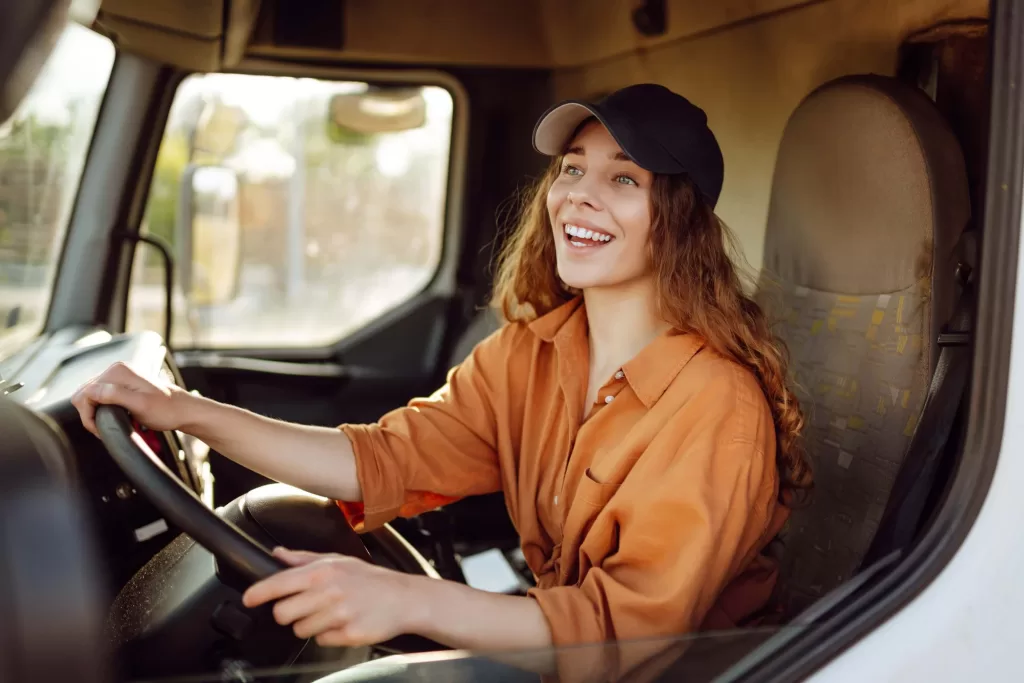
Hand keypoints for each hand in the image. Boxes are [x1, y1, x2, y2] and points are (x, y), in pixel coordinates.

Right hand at [71, 361, 187, 435]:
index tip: (101, 429)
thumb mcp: (140, 405)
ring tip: (110, 424)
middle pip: (84, 394)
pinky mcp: (121, 384)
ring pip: (90, 396)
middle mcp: (115, 369)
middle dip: (90, 414)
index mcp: (117, 371)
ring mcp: (118, 376)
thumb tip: (92, 391)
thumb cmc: (166, 410)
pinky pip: (100, 396)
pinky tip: (114, 417)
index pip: (85, 393)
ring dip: (96, 413)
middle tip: (105, 429)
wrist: (182, 410)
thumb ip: (114, 395)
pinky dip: (102, 409)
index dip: (88, 415)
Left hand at [242, 547, 419, 646]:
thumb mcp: (338, 560)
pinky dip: (328, 636)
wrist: (404, 598)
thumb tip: (277, 553)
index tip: (248, 599)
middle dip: (288, 614)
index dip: (258, 593)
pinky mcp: (348, 634)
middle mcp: (328, 592)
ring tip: (329, 614)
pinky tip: (342, 623)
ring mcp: (338, 615)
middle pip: (282, 613)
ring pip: (300, 630)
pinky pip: (321, 641)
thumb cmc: (369, 579)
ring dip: (310, 626)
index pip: (279, 583)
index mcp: (323, 571)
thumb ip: (304, 558)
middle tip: (304, 608)